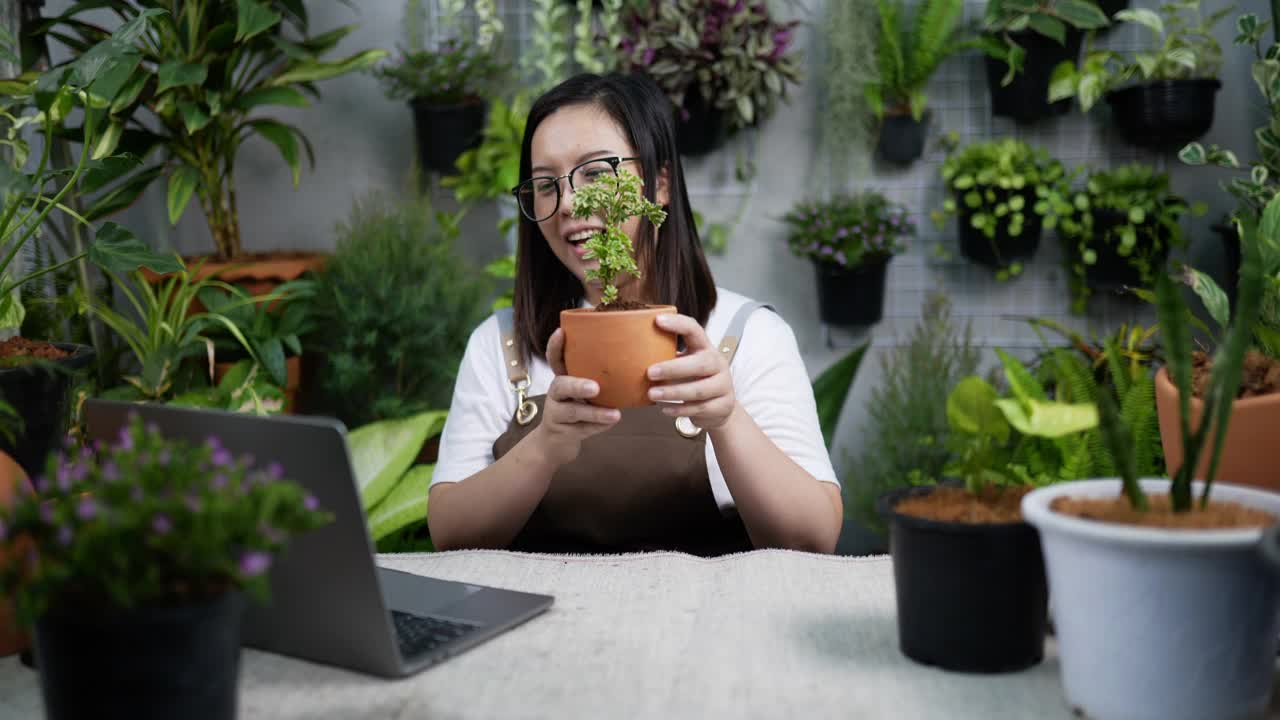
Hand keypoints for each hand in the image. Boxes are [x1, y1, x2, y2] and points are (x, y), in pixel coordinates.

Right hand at [530, 328, 621, 466]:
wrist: (557, 443)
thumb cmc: (579, 410)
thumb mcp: (585, 392)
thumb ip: (600, 379)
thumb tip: (635, 362)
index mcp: (563, 379)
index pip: (555, 359)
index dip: (556, 346)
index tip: (561, 331)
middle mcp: (556, 394)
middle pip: (559, 386)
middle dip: (577, 386)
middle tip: (595, 388)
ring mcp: (555, 414)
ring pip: (572, 412)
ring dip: (594, 413)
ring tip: (614, 414)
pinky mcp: (560, 433)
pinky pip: (581, 430)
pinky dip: (597, 428)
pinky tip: (612, 423)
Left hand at [646, 313, 737, 430]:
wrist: (721, 406)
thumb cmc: (696, 380)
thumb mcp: (686, 364)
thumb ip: (669, 357)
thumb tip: (632, 352)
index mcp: (705, 348)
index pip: (695, 330)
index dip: (678, 324)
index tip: (657, 321)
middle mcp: (717, 364)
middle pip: (700, 363)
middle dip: (673, 368)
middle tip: (650, 372)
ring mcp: (723, 385)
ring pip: (699, 390)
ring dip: (673, 392)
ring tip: (652, 394)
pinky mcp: (722, 405)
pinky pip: (699, 408)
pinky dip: (680, 409)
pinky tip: (664, 409)